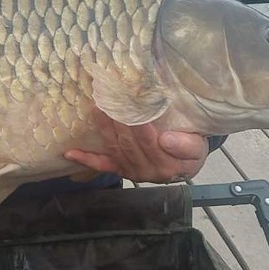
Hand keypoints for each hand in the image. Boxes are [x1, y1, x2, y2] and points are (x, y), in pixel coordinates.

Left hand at [64, 110, 208, 183]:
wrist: (186, 163)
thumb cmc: (191, 150)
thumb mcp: (198, 147)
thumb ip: (186, 145)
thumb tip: (166, 139)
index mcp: (167, 166)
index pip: (151, 142)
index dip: (141, 125)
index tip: (134, 106)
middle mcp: (147, 172)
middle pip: (129, 144)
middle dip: (119, 120)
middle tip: (111, 97)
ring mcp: (131, 171)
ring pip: (115, 149)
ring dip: (104, 128)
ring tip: (98, 107)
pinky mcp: (120, 170)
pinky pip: (102, 165)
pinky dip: (86, 159)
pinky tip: (70, 153)